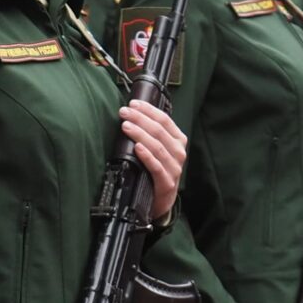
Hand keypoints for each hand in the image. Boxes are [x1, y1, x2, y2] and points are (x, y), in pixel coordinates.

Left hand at [118, 100, 188, 221]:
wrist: (161, 199)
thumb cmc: (157, 170)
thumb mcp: (159, 149)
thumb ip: (151, 133)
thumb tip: (132, 114)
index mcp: (178, 140)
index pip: (164, 119)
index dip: (148, 110)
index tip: (133, 103)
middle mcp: (179, 152)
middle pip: (159, 131)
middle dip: (140, 118)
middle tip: (124, 112)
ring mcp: (174, 168)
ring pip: (157, 146)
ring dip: (140, 134)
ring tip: (126, 126)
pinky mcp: (167, 182)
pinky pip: (156, 166)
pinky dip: (146, 156)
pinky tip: (137, 148)